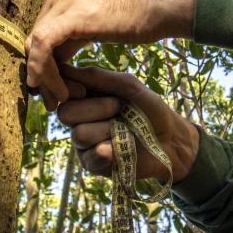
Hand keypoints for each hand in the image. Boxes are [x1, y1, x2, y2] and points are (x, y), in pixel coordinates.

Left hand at [25, 0, 194, 108]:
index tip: (48, 89)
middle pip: (35, 38)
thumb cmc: (135, 18)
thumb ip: (69, 38)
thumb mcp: (94, 25)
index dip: (41, 63)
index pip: (40, 30)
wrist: (161, 8)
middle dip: (41, 73)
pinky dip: (44, 70)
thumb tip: (50, 62)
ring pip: (36, 45)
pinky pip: (43, 45)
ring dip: (44, 77)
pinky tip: (56, 91)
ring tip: (57, 100)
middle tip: (50, 100)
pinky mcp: (72, 14)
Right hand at [57, 65, 199, 182]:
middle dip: (96, 108)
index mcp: (86, 97)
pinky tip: (121, 149)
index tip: (86, 90)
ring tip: (124, 131)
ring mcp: (84, 143)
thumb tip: (65, 68)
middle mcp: (80, 119)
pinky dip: (108, 151)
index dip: (70, 89)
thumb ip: (98, 77)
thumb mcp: (128, 86)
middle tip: (118, 108)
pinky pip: (88, 157)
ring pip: (78, 134)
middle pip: (65, 113)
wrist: (170, 141)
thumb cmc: (151, 110)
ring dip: (106, 130)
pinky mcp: (92, 164)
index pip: (62, 91)